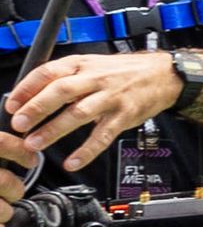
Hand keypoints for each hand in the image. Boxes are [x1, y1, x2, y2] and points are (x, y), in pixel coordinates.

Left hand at [5, 50, 185, 175]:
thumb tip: (29, 97)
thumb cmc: (123, 72)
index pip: (49, 72)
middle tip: (19, 124)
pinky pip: (103, 135)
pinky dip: (87, 150)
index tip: (11, 105)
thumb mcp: (92, 65)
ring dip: (54, 130)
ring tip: (35, 144)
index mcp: (83, 64)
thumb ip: (65, 78)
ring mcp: (111, 97)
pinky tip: (73, 162)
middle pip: (62, 91)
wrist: (164, 74)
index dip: (27, 88)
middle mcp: (96, 78)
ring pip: (79, 113)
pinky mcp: (124, 115)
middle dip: (37, 108)